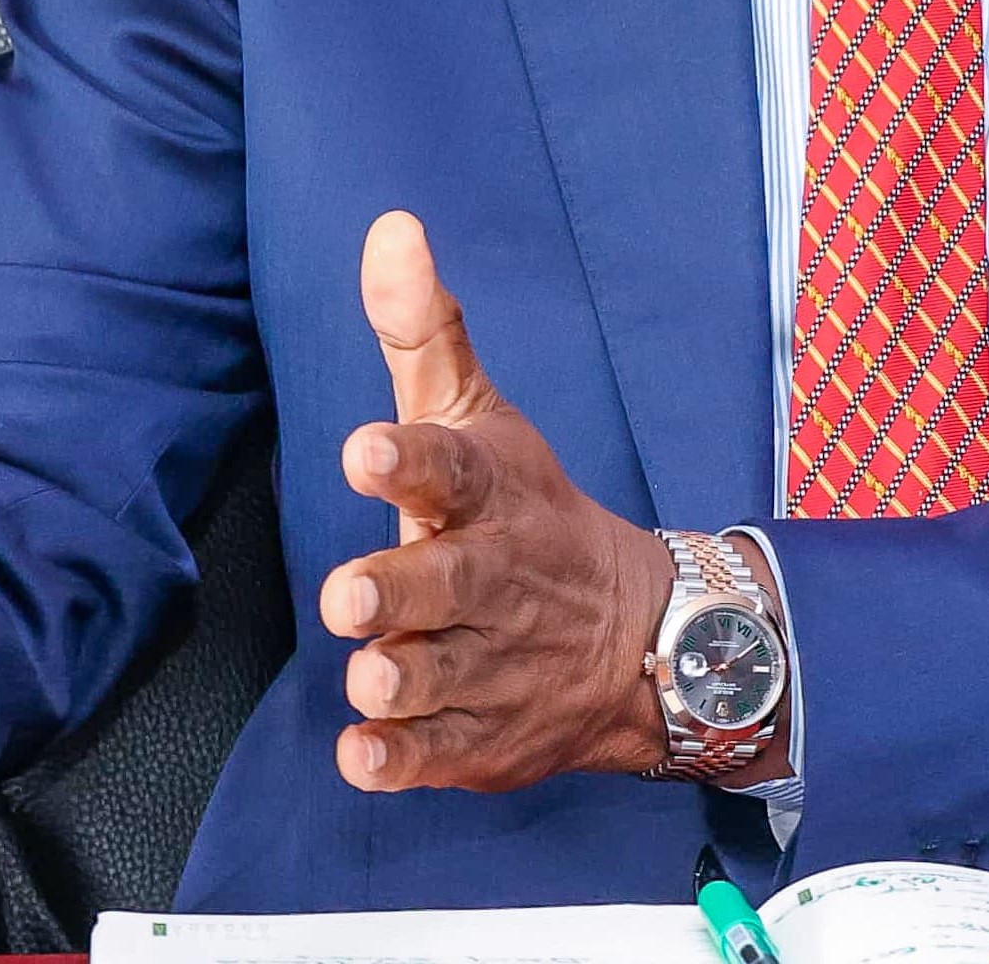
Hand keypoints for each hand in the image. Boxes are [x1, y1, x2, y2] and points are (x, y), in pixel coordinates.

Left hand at [317, 212, 693, 792]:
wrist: (637, 637)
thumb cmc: (524, 512)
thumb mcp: (478, 412)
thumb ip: (423, 329)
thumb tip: (389, 227)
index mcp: (487, 492)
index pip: (450, 466)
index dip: (408, 460)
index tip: (366, 449)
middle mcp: (490, 578)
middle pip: (439, 585)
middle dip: (396, 591)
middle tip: (351, 597)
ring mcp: (488, 662)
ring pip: (436, 677)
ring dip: (400, 679)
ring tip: (371, 678)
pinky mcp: (480, 737)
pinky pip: (436, 755)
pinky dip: (401, 762)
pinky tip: (366, 754)